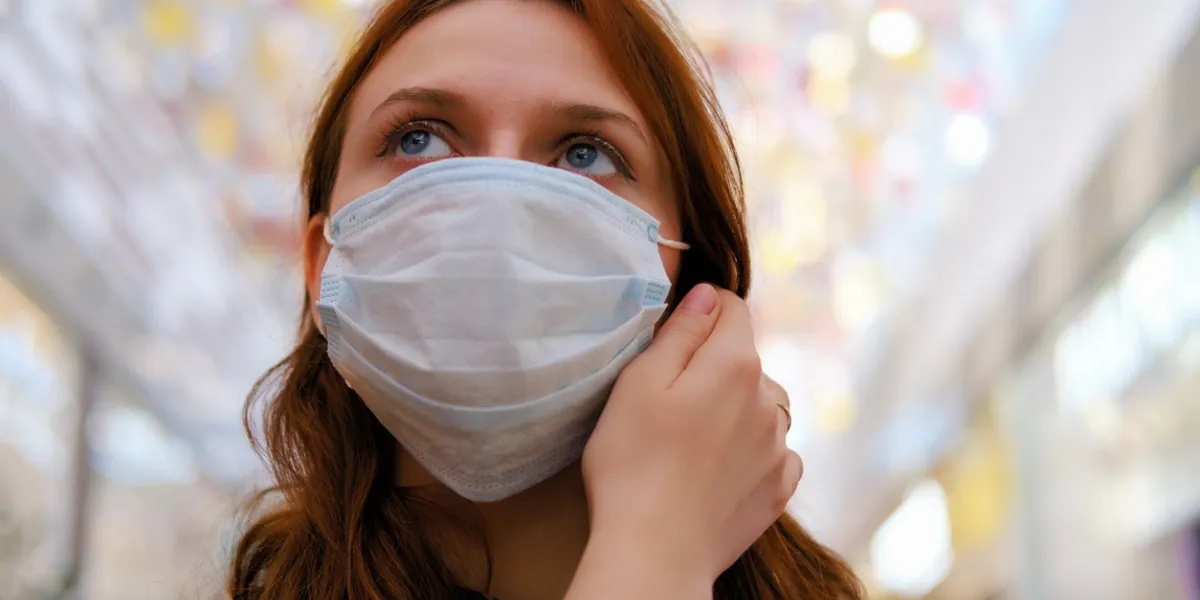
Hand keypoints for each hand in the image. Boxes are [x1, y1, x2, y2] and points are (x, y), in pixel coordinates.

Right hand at [579, 284, 801, 587]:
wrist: (654, 552)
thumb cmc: (632, 465)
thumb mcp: (638, 384)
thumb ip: (680, 332)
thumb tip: (708, 296)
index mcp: (735, 365)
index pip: (733, 308)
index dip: (701, 313)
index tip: (673, 338)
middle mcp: (770, 400)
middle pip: (746, 359)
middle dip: (715, 366)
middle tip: (669, 402)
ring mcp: (779, 447)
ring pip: (762, 405)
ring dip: (737, 408)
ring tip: (692, 440)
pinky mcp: (779, 487)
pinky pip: (774, 451)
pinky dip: (751, 450)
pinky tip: (716, 468)